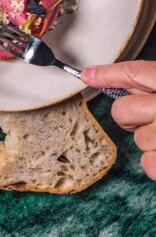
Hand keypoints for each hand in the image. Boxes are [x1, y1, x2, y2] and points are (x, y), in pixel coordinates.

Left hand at [82, 60, 155, 179]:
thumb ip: (150, 82)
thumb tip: (99, 76)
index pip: (135, 72)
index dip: (108, 74)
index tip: (87, 76)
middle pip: (123, 111)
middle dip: (131, 117)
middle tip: (152, 118)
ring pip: (138, 139)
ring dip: (152, 141)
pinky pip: (147, 164)